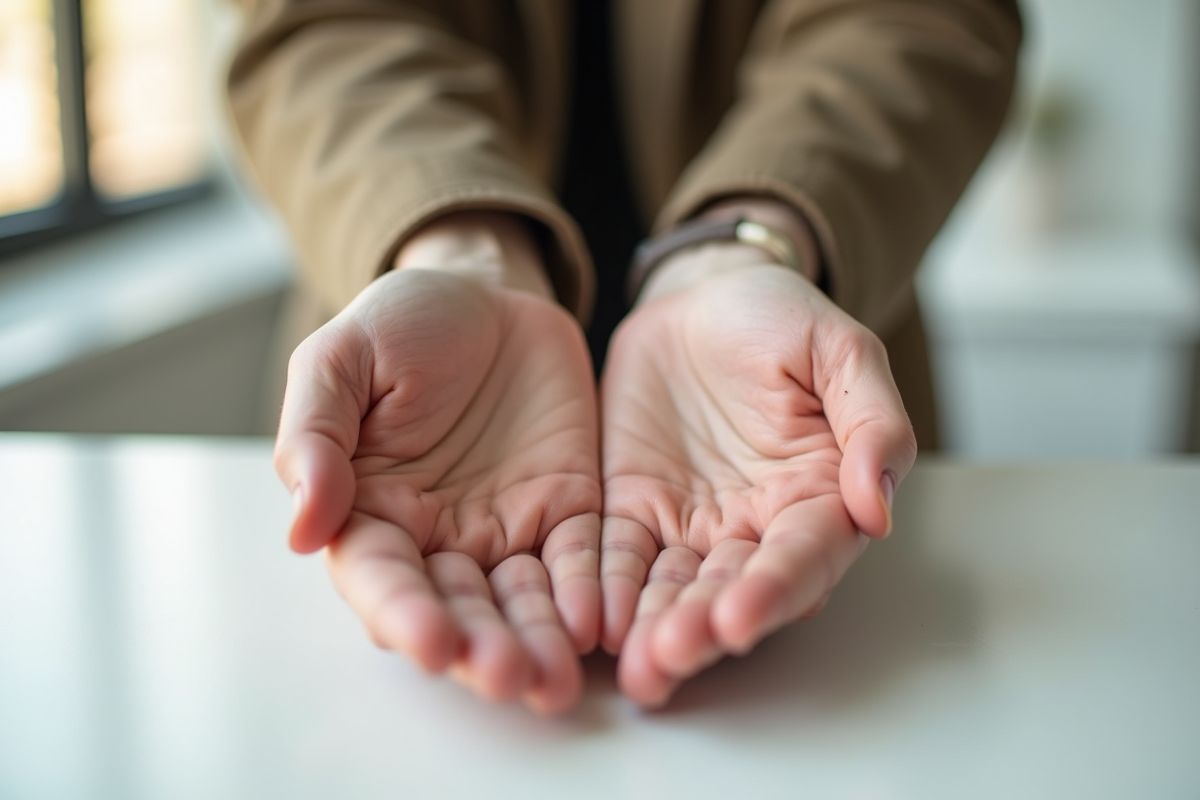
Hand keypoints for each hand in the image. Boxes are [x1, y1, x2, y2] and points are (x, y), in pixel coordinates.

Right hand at [274, 266, 601, 714]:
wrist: (487, 294)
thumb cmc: (401, 326)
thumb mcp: (340, 359)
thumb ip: (316, 435)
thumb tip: (303, 527)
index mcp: (370, 511)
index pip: (381, 578)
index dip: (404, 614)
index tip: (431, 644)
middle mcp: (438, 539)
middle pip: (458, 609)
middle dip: (483, 647)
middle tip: (511, 678)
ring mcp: (507, 530)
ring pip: (522, 602)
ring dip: (539, 642)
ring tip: (557, 680)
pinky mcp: (567, 510)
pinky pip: (581, 559)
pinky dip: (591, 591)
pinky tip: (601, 620)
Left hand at [598, 252, 915, 706]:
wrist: (702, 297)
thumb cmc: (781, 318)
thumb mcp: (840, 349)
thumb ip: (871, 422)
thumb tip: (875, 507)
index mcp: (818, 496)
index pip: (804, 557)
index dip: (774, 591)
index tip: (740, 620)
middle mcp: (756, 527)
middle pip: (732, 590)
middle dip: (702, 628)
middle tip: (668, 656)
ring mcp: (692, 525)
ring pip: (674, 587)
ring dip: (653, 626)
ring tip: (634, 666)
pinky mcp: (634, 510)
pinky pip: (618, 555)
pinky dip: (605, 587)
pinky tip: (591, 619)